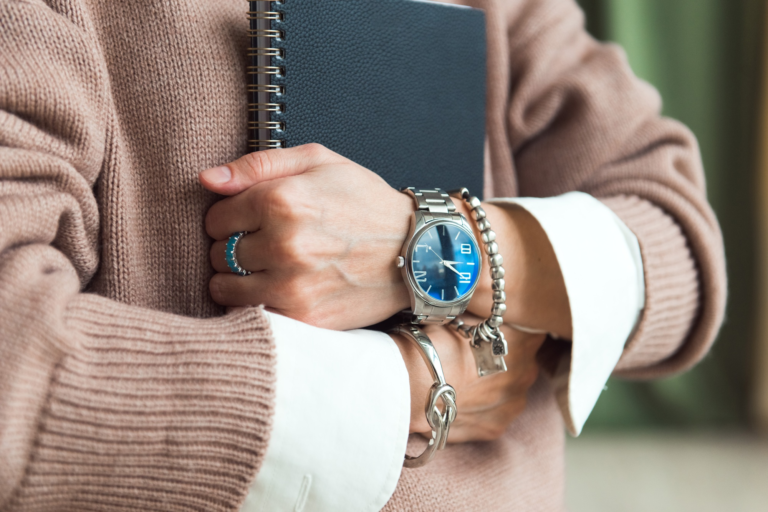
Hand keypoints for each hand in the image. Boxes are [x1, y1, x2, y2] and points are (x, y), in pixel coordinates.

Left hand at [200, 144, 412, 329]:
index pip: (214, 217)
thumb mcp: (318, 162)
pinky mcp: (305, 318)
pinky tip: (281, 288)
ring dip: (237, 279)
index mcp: (281, 201)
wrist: (416, 249)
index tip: (250, 218)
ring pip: (225, 289)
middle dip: (232, 247)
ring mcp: (293, 286)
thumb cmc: (366, 201)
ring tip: (267, 267)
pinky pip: (252, 315)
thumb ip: (257, 165)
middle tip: (262, 243)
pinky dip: (258, 303)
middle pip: (216, 254)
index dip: (229, 216)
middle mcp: (284, 245)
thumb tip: (207, 179)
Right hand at [391, 316, 545, 442]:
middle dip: (505, 356)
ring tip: (465, 378)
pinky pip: (495, 413)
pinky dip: (483, 407)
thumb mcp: (460, 317)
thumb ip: (484, 317)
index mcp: (522, 341)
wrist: (407, 386)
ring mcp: (512, 404)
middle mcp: (526, 373)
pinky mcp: (496, 427)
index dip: (518, 327)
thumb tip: (485, 309)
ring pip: (511, 389)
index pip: (534, 328)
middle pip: (524, 360)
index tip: (502, 327)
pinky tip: (462, 398)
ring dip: (496, 383)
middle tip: (475, 352)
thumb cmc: (431, 344)